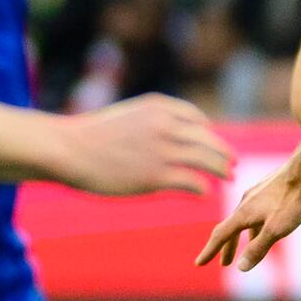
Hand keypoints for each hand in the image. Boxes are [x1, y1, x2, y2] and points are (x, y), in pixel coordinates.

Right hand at [69, 95, 234, 200]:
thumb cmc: (91, 136)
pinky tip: (205, 192)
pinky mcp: (157, 176)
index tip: (212, 144)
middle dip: (225, 152)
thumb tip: (175, 135)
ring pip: (209, 160)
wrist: (66, 148)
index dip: (208, 133)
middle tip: (234, 163)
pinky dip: (203, 188)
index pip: (197, 119)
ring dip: (222, 170)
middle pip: (210, 140)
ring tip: (229, 177)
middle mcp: (166, 125)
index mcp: (159, 107)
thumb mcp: (127, 116)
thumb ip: (152, 122)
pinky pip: (194, 182)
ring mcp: (163, 151)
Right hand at [195, 158, 300, 267]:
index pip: (220, 236)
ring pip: (244, 221)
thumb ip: (258, 248)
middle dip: (227, 248)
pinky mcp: (267, 192)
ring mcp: (256, 197)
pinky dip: (254, 226)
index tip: (199, 264)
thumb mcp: (276, 230)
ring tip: (244, 251)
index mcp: (243, 214)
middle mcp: (245, 204)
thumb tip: (241, 268)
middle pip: (230, 230)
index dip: (209, 251)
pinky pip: (255, 213)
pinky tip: (263, 228)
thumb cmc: (292, 200)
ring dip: (242, 237)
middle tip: (224, 264)